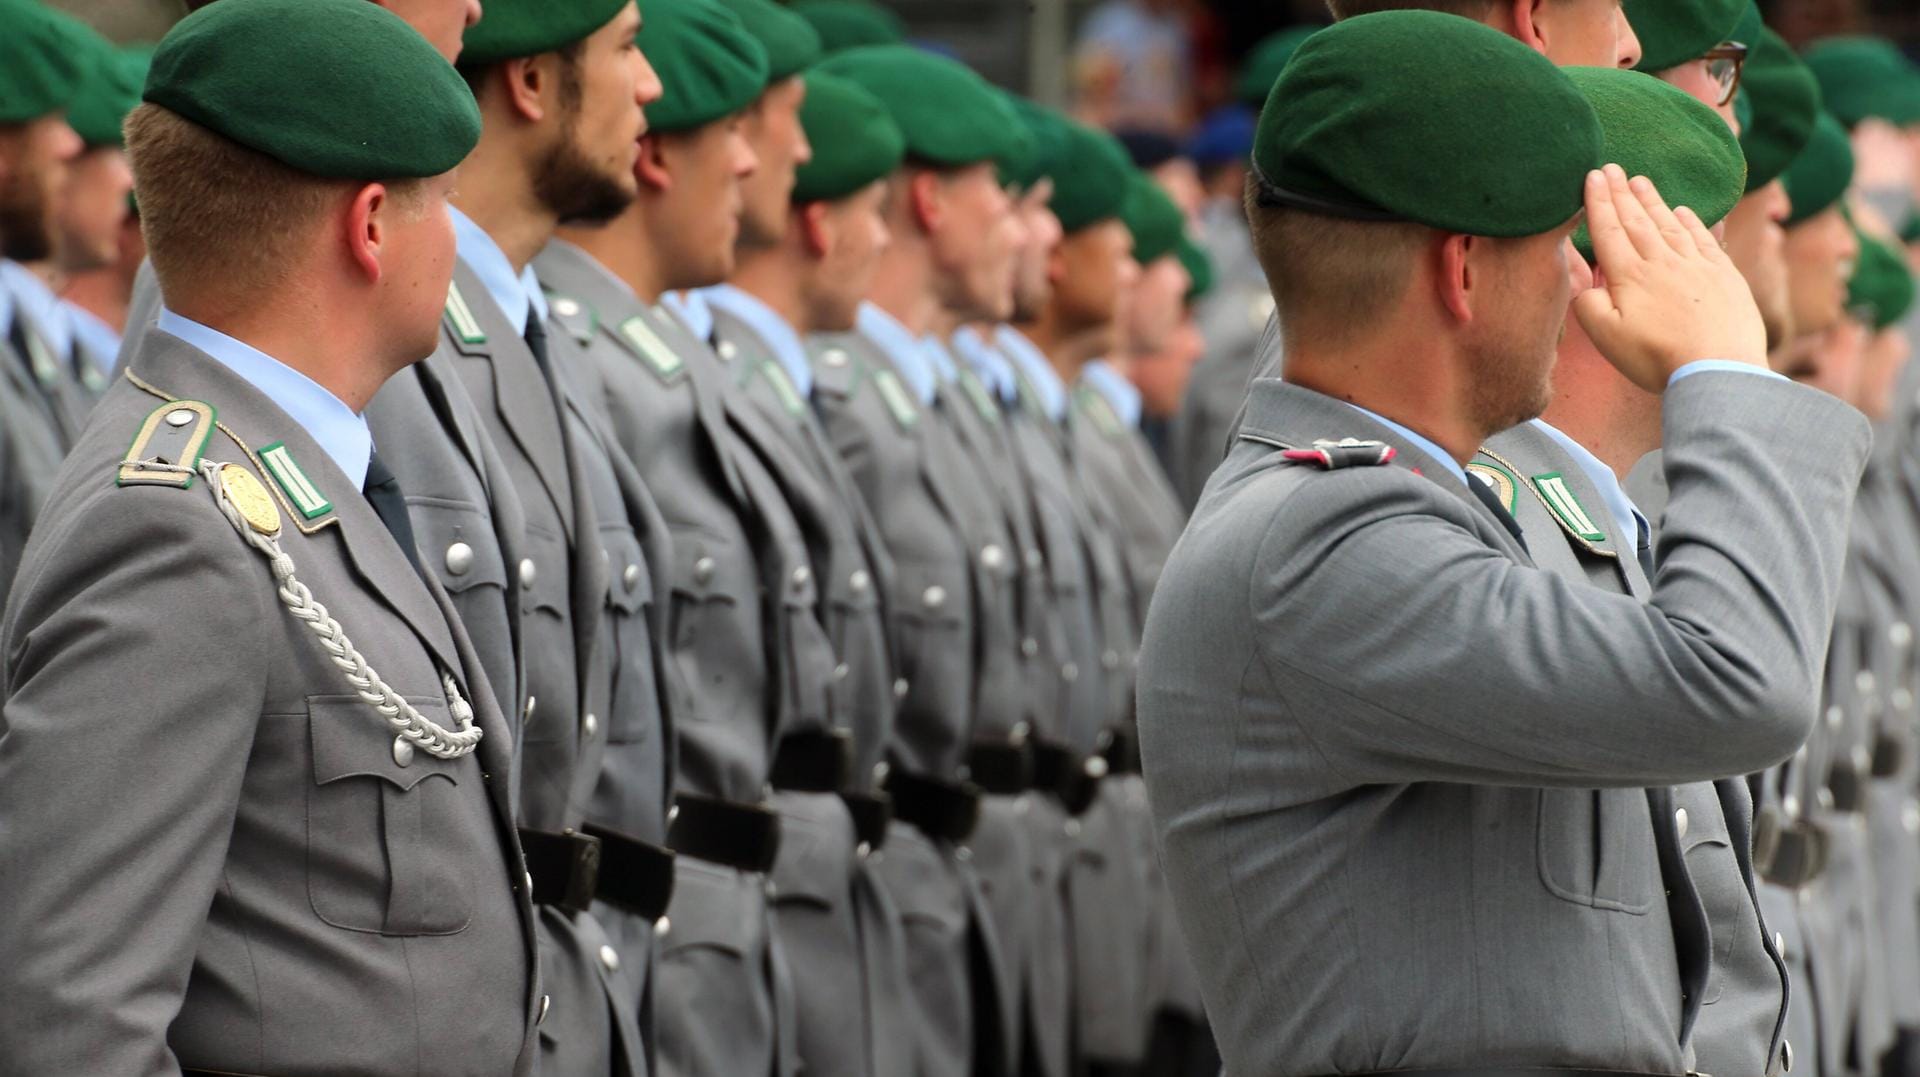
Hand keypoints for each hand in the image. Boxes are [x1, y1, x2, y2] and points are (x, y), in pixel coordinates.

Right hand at [1572, 165, 1767, 391]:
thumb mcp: (1606, 337)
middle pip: (1637, 220)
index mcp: (1629, 276)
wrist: (1719, 368)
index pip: (1608, 230)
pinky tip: (1682, 211)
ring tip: (1640, 181)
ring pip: (1668, 223)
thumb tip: (1590, 282)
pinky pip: (1702, 239)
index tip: (1592, 175)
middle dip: (1621, 192)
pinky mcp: (1723, 275)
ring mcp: (1696, 265)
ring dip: (1652, 201)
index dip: (1598, 201)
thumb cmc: (1657, 357)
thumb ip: (1589, 304)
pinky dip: (1690, 221)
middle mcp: (1662, 262)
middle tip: (1611, 167)